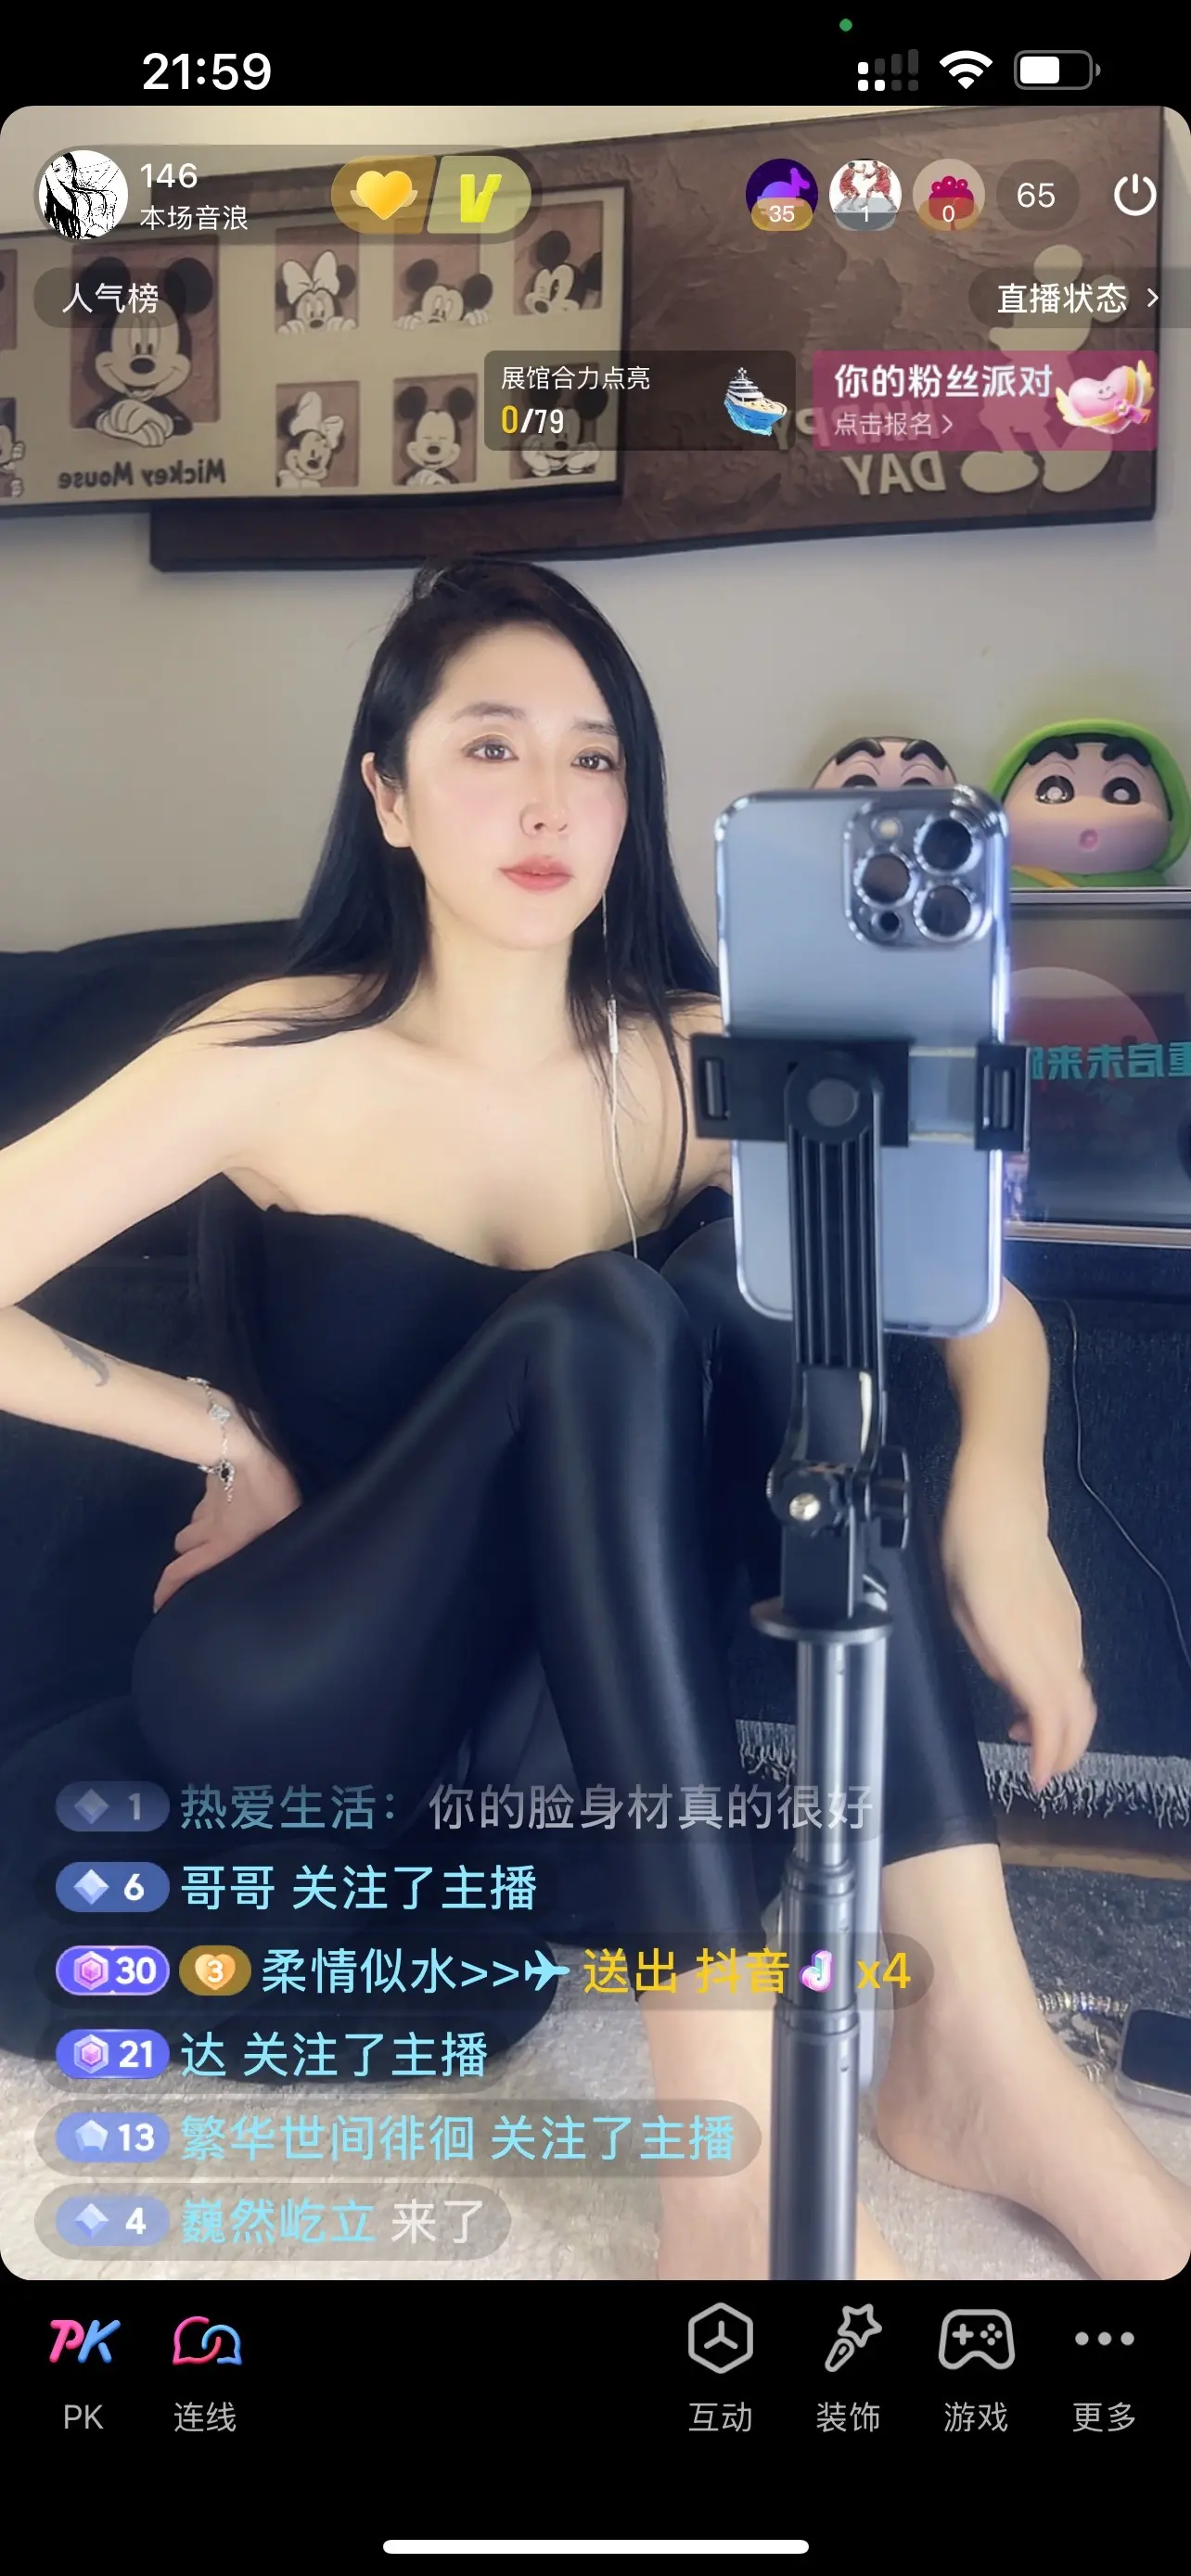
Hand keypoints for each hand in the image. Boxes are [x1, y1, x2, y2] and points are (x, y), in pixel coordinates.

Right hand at [153, 1447, 300, 1610]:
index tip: (157, 1606)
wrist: (247, 1447)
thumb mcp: (286, 1522)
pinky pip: (202, 1507)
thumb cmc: (269, 1490)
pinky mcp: (209, 1487)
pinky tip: (226, 1510)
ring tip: (214, 1539)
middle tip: (198, 1567)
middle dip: (185, 1559)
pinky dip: (208, 1514)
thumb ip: (285, 1541)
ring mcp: (205, 1506)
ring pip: (191, 1527)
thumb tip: (299, 1559)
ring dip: (197, 1536)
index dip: (167, 1591)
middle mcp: (206, 1529)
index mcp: (221, 1544)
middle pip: (181, 1549)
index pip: (182, 1572)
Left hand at [939, 1448, 1095, 1791]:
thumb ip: (987, 1654)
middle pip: (1077, 1711)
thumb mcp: (958, 1606)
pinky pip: (1076, 1669)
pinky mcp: (1071, 1615)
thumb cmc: (965, 1548)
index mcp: (1017, 1637)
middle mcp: (1052, 1637)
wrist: (1002, 1499)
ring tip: (1031, 1739)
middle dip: (1064, 1751)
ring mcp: (1067, 1626)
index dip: (1045, 1753)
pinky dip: (1064, 1697)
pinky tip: (1035, 1697)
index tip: (1033, 1778)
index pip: (1046, 1711)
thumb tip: (1011, 1688)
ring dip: (1064, 1726)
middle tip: (1039, 1772)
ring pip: (1081, 1692)